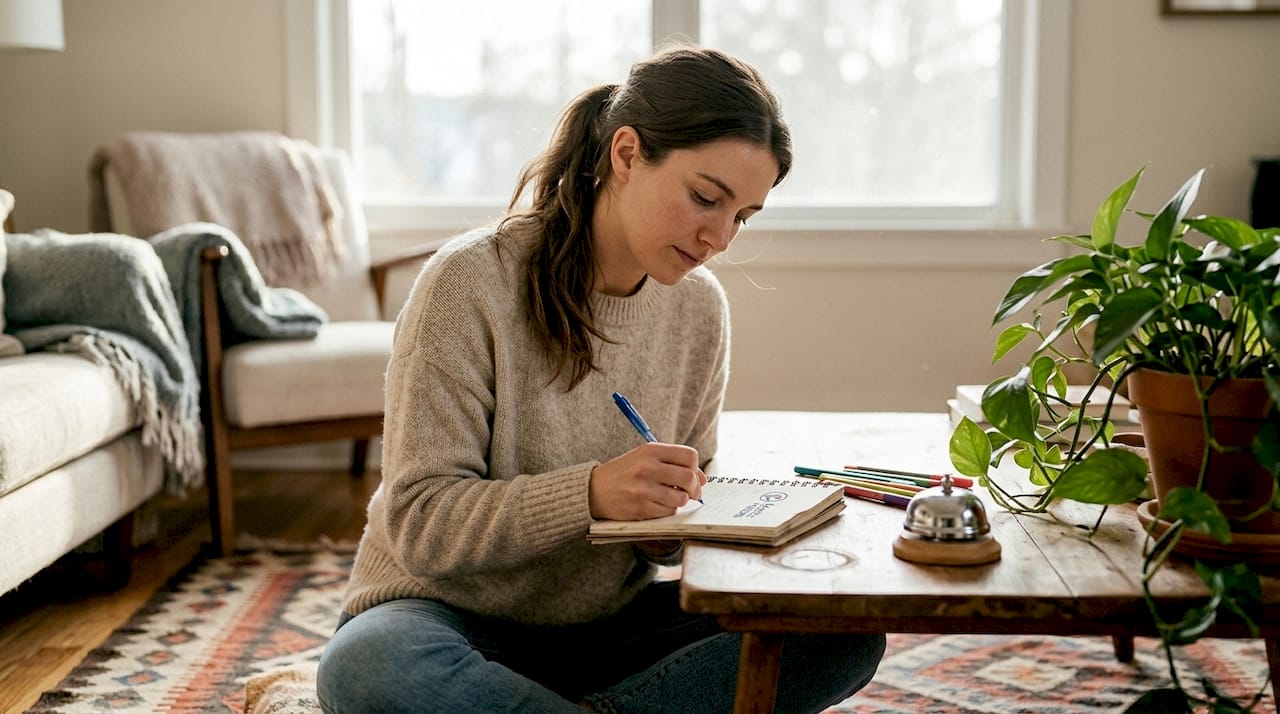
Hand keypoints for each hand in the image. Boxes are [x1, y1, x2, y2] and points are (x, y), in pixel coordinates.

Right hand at [589, 442, 706, 520]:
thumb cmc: (623, 473)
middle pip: (689, 478)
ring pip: (681, 498)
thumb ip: (672, 463)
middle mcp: (647, 468)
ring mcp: (644, 489)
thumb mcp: (644, 458)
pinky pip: (668, 511)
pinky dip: (668, 510)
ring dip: (681, 500)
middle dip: (695, 488)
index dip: (695, 467)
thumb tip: (702, 479)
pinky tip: (657, 504)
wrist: (593, 490)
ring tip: (671, 498)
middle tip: (692, 493)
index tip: (692, 475)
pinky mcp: (641, 508)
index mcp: (650, 451)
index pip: (689, 455)